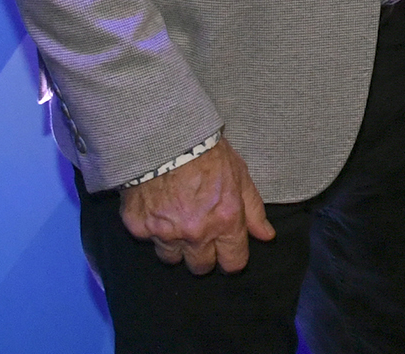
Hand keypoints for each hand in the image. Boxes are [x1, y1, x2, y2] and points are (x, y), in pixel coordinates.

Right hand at [119, 138, 273, 273]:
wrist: (163, 137)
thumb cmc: (207, 153)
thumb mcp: (239, 176)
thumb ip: (253, 210)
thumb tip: (266, 236)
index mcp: (224, 222)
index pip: (233, 263)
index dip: (231, 258)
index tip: (228, 250)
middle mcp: (195, 233)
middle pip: (201, 267)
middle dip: (203, 255)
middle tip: (201, 234)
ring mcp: (164, 233)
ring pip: (172, 258)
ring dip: (177, 246)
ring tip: (177, 221)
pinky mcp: (138, 227)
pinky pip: (148, 239)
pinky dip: (152, 228)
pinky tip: (157, 208)